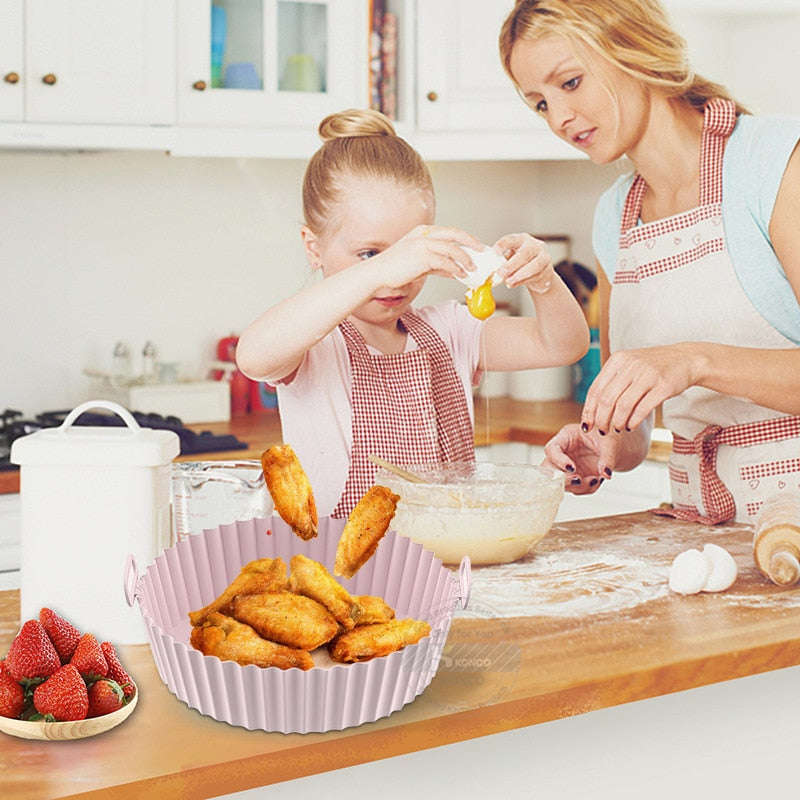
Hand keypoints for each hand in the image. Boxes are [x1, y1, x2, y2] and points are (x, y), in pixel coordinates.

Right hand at [373, 224, 483, 286]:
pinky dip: (455, 269)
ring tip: (473, 268)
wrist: (377, 274)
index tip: (476, 246)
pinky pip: (445, 262)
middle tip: (482, 251)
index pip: (450, 231)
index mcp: (422, 232)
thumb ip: (436, 263)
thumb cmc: (395, 270)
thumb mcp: (419, 263)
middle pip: (454, 234)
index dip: (466, 238)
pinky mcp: (421, 257)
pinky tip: (461, 275)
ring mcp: (422, 244)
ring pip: (452, 248)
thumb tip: (454, 270)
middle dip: (471, 242)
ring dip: (465, 259)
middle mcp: (423, 235)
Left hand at [493, 232, 554, 293]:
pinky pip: (536, 275)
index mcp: (521, 240)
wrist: (540, 273)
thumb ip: (501, 262)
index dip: (503, 245)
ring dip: (520, 275)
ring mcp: (543, 256)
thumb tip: (486, 271)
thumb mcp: (511, 259)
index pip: (511, 239)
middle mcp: (534, 246)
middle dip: (512, 264)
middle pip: (525, 253)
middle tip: (501, 272)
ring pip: (534, 265)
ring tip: (509, 282)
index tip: (494, 252)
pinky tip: (514, 284)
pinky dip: (524, 281)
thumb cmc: (521, 264)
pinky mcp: (548, 269)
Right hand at [541, 424, 615, 494]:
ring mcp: (567, 467)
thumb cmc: (608, 436)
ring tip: (595, 480)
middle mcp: (563, 453)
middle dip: (563, 478)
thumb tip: (606, 474)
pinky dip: (587, 489)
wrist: (614, 446)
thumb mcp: (610, 443)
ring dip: (578, 486)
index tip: (572, 467)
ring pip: (561, 482)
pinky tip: (598, 480)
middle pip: (549, 469)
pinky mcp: (575, 477)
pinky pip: (576, 489)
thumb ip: (607, 457)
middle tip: (579, 480)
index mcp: (566, 437)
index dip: (558, 460)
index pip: (551, 449)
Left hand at [581, 344, 698, 433]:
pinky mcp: (664, 386)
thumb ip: (612, 381)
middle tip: (602, 431)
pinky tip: (630, 426)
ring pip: (623, 406)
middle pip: (607, 400)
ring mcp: (648, 374)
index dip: (589, 411)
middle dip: (601, 420)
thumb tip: (591, 408)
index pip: (595, 390)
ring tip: (618, 429)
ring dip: (617, 422)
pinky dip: (633, 421)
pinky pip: (642, 409)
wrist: (687, 359)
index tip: (587, 425)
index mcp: (618, 360)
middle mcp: (631, 365)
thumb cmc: (653, 367)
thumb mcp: (629, 365)